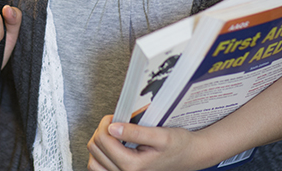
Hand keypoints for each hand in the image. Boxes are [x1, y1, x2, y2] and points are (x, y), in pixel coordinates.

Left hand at [87, 115, 209, 170]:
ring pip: (93, 161)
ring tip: (112, 134)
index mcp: (133, 166)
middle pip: (95, 148)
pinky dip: (100, 156)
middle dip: (102, 130)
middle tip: (115, 122)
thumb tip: (112, 127)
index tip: (116, 116)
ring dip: (99, 144)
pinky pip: (99, 169)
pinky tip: (112, 146)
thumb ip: (136, 132)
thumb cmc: (178, 146)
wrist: (188, 156)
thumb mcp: (161, 135)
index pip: (103, 140)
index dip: (106, 122)